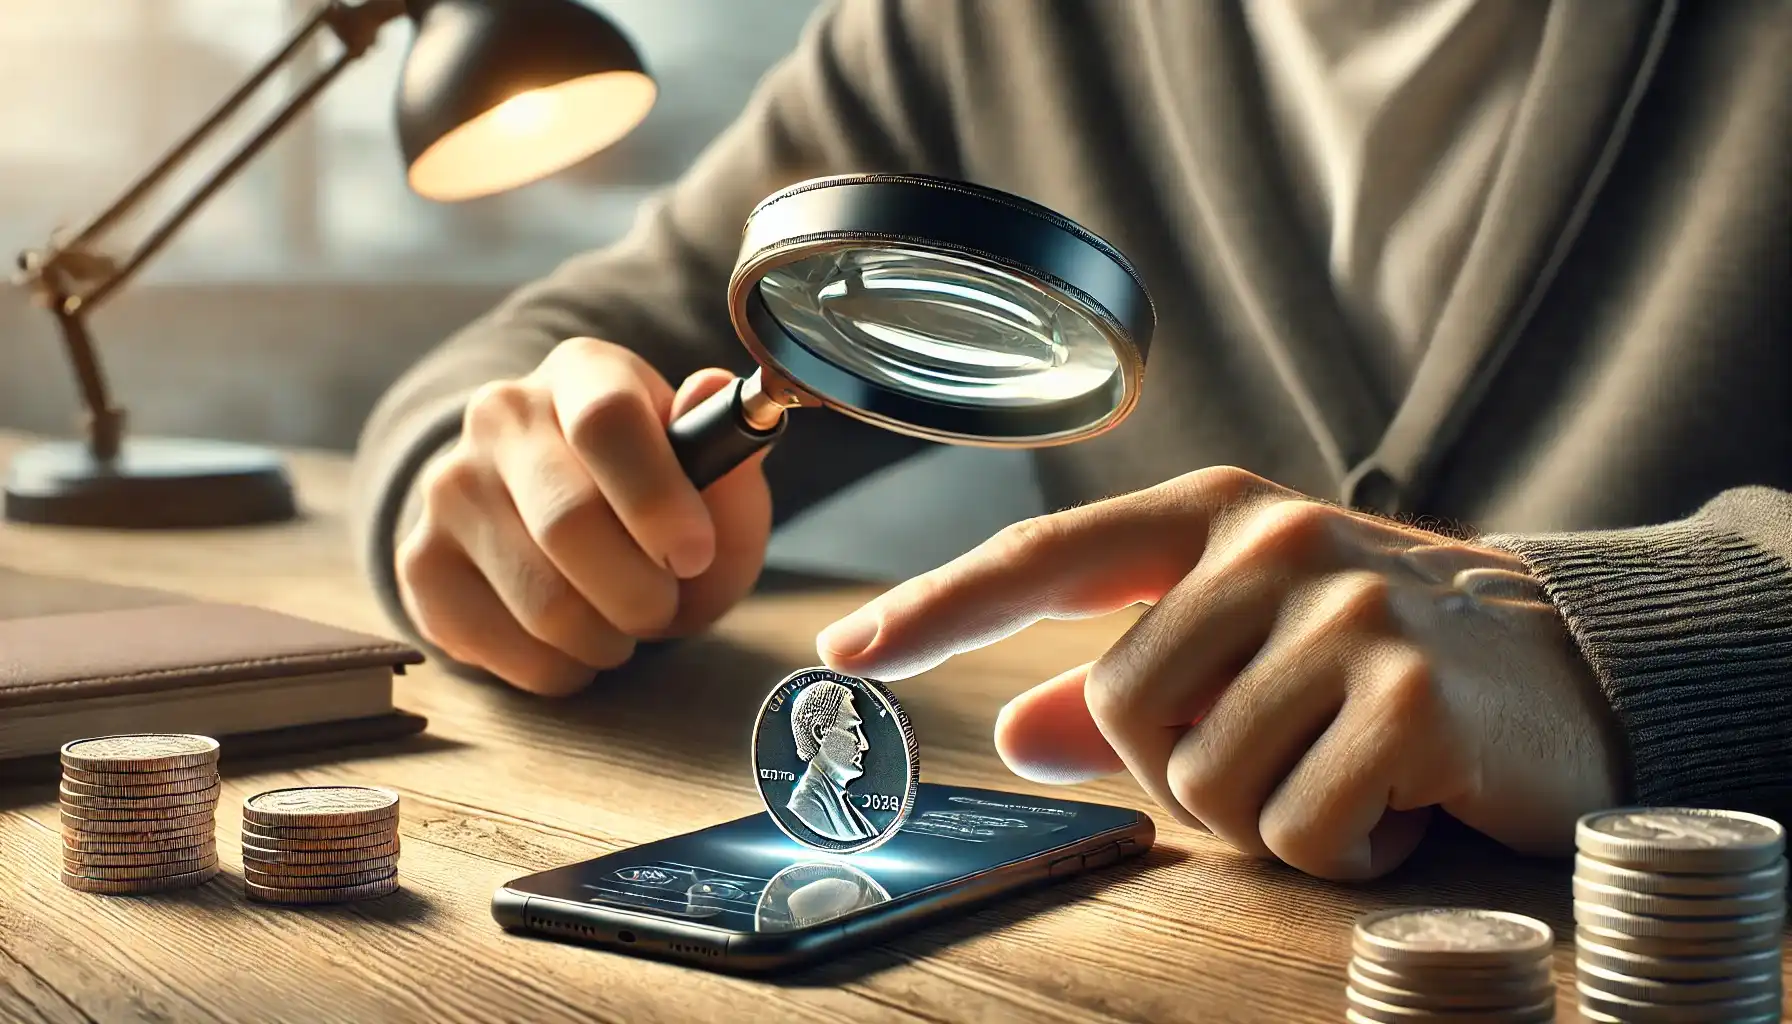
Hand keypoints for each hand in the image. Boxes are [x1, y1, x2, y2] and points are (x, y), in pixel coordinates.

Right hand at [396, 337, 772, 694]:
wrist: (561, 520)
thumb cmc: (656, 503)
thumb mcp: (715, 480)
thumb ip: (729, 457)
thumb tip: (710, 391)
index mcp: (585, 372)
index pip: (607, 422)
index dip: (658, 500)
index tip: (695, 555)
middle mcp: (502, 415)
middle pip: (569, 522)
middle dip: (640, 593)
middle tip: (662, 607)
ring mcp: (450, 485)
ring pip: (539, 599)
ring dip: (604, 639)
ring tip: (621, 625)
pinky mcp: (420, 559)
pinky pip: (497, 644)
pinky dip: (556, 667)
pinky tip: (573, 643)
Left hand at [816, 466, 1625, 878]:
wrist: (1572, 666)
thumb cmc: (1384, 654)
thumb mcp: (1251, 645)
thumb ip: (1126, 683)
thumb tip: (1017, 737)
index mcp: (1218, 514)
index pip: (1049, 557)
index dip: (939, 607)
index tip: (849, 652)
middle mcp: (1275, 541)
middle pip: (1117, 709)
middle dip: (1183, 769)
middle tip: (1276, 753)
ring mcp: (1347, 610)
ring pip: (1200, 781)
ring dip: (1264, 812)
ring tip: (1341, 768)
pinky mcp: (1409, 694)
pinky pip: (1295, 830)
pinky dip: (1334, 848)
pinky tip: (1394, 801)